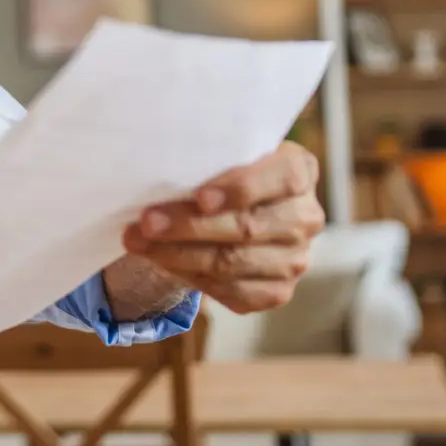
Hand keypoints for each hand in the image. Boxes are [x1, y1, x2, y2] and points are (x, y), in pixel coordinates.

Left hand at [118, 141, 324, 313]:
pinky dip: (191, 277)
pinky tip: (163, 262)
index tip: (200, 197)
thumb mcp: (224, 155)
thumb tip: (159, 169)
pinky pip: (232, 290)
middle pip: (248, 226)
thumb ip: (210, 159)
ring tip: (140, 242)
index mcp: (299, 170)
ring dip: (179, 255)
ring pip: (232, 262)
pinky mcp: (278, 291)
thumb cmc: (223, 174)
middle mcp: (305, 216)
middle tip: (147, 222)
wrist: (234, 213)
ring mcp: (296, 258)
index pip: (282, 178)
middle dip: (190, 226)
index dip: (241, 189)